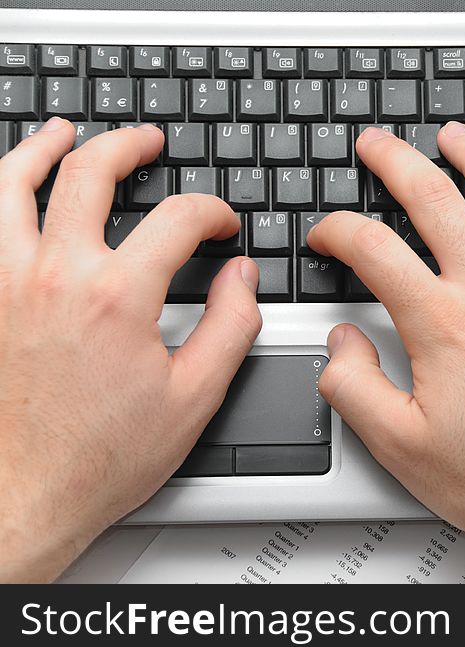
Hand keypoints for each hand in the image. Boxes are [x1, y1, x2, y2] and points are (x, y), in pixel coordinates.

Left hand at [0, 118, 262, 581]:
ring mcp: (4, 284)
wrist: (24, 496)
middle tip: (149, 142)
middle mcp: (53, 275)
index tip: (222, 226)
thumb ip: (231, 325)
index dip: (212, 212)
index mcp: (116, 296)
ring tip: (62, 133)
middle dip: (128, 146)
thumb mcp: (195, 396)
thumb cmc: (102, 456)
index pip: (177, 219)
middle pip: (89, 172)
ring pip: (10, 183)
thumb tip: (242, 277)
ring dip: (41, 147)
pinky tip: (10, 194)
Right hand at [310, 122, 464, 544]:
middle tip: (377, 144)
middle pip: (434, 197)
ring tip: (453, 136)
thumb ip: (355, 389)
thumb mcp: (403, 449)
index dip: (336, 230)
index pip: (372, 248)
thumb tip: (340, 342)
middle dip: (395, 160)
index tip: (328, 235)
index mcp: (442, 323)